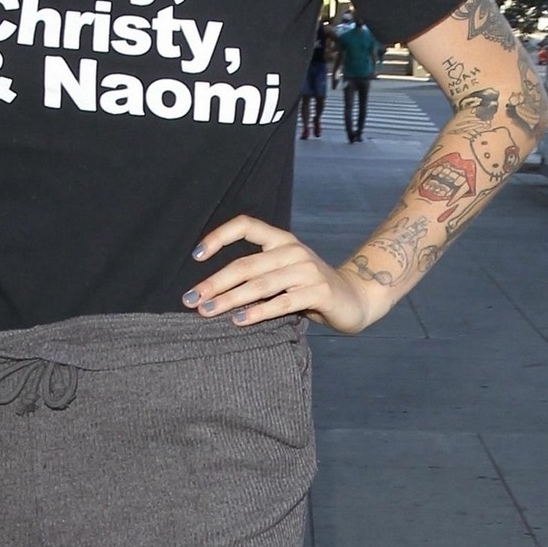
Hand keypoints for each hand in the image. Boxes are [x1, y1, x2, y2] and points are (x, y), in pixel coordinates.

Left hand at [185, 216, 374, 333]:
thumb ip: (256, 276)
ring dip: (229, 299)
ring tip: (207, 311)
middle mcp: (293, 250)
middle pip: (245, 264)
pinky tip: (239, 321)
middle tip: (191, 299)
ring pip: (259, 285)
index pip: (246, 226)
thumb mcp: (283, 274)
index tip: (196, 256)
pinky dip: (258, 313)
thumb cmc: (310, 289)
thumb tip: (212, 294)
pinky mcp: (319, 291)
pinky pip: (282, 302)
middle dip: (214, 283)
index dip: (219, 237)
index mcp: (281, 240)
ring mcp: (307, 270)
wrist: (356, 299)